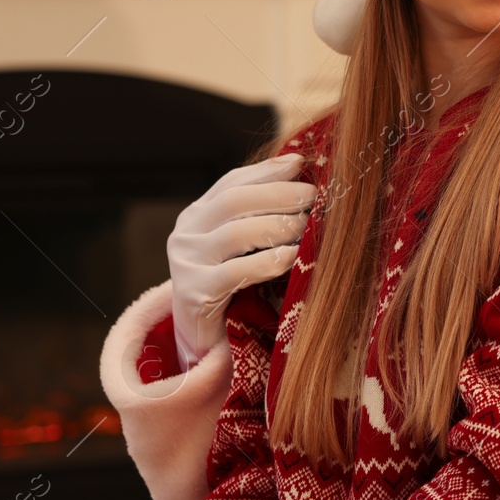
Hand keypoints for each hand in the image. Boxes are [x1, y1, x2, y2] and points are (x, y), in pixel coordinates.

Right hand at [169, 153, 314, 367]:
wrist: (202, 336)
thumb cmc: (233, 284)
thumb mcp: (244, 244)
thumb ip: (261, 213)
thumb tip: (301, 171)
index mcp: (197, 214)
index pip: (232, 182)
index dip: (268, 171)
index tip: (302, 164)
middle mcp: (186, 233)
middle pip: (234, 201)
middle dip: (279, 195)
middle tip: (314, 197)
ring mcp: (185, 263)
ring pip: (235, 233)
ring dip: (278, 226)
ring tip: (309, 226)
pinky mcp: (193, 293)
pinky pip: (235, 272)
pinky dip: (268, 262)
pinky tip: (293, 257)